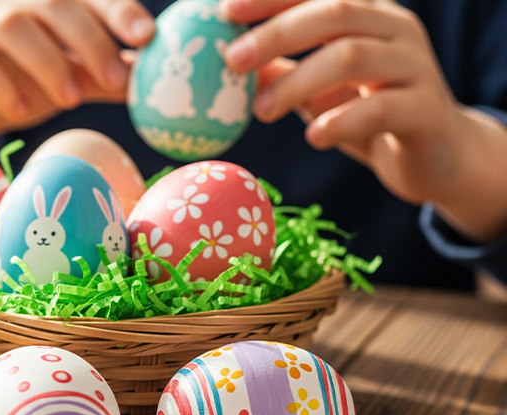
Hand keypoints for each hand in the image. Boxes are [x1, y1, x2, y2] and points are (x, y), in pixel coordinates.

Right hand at [0, 0, 154, 193]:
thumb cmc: (12, 88)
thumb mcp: (65, 81)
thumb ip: (102, 75)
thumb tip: (152, 80)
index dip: (115, 7)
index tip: (147, 36)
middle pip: (49, 0)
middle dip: (88, 39)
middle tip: (115, 78)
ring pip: (8, 25)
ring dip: (47, 61)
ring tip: (70, 99)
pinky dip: (0, 85)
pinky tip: (21, 111)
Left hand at [221, 0, 462, 206]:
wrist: (436, 156)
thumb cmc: (365, 114)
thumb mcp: (314, 90)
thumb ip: (278, 72)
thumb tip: (222, 64)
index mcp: (368, 13)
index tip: (225, 10)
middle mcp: (395, 28)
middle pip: (333, 14)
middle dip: (276, 33)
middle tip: (232, 60)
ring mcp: (415, 66)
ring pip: (352, 57)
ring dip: (297, 82)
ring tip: (261, 112)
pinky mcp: (426, 110)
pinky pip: (381, 109)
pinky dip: (341, 122)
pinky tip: (313, 136)